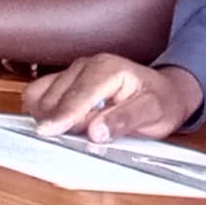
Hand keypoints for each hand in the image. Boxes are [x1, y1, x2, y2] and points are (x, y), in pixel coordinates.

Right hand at [25, 54, 203, 142]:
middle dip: (59, 122)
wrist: (166, 93)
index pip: (78, 94)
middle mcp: (86, 66)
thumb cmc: (161, 101)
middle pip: (55, 97)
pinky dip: (42, 112)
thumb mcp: (153, 113)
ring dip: (49, 117)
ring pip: (42, 96)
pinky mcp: (64, 82)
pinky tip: (62, 124)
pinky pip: (39, 95)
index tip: (48, 131)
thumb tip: (96, 132)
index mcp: (107, 69)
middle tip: (82, 138)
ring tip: (76, 130)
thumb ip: (124, 120)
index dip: (63, 115)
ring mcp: (72, 73)